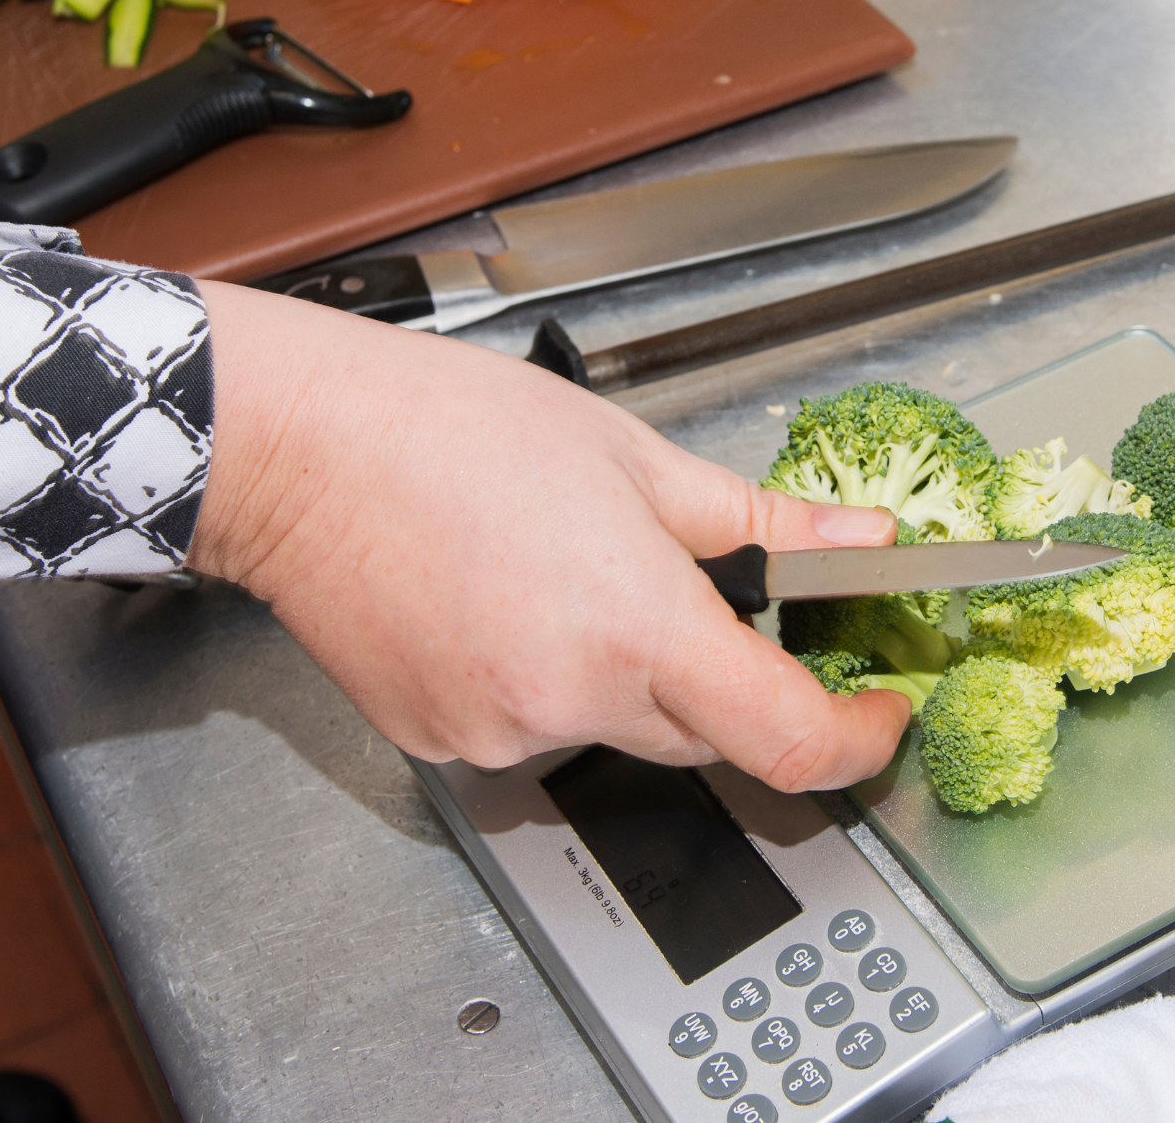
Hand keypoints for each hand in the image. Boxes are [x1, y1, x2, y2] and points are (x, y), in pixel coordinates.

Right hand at [188, 283, 911, 791]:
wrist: (297, 451)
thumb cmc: (445, 430)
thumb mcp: (634, 457)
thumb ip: (761, 521)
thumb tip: (859, 542)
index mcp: (636, 625)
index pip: (789, 740)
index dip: (857, 739)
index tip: (877, 711)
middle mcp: (570, 700)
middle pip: (703, 732)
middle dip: (724, 675)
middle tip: (696, 590)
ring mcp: (500, 733)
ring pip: (615, 726)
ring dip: (623, 670)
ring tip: (559, 569)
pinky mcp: (446, 743)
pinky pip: (536, 726)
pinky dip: (548, 678)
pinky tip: (505, 603)